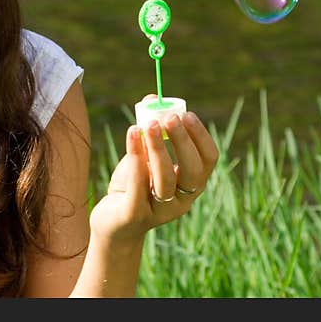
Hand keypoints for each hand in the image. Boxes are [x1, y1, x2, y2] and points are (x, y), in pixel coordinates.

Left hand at [88, 94, 219, 244]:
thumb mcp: (143, 156)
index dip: (200, 136)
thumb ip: (150, 130)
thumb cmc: (132, 185)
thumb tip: (152, 98)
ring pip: (166, 180)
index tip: (186, 114)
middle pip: (192, 171)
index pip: (208, 160)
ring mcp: (160, 210)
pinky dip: (135, 160)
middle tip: (169, 118)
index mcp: (190, 184)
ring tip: (147, 125)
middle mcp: (181, 200)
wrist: (112, 222)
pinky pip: (138, 187)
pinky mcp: (135, 215)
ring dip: (158, 149)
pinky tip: (131, 136)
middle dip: (183, 142)